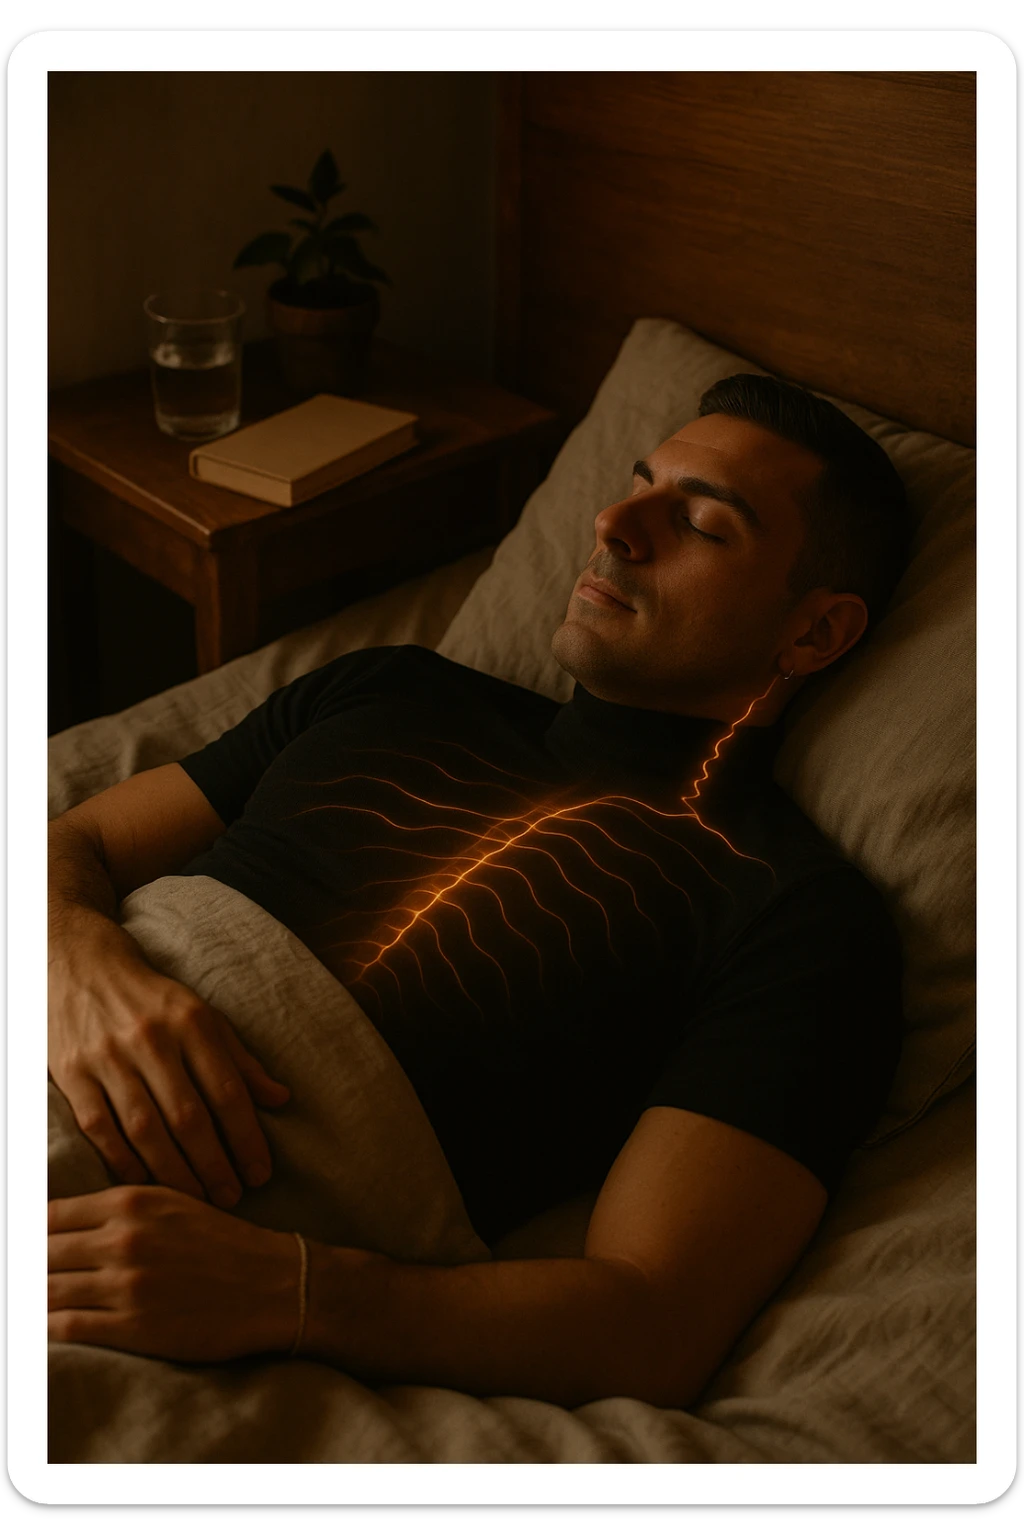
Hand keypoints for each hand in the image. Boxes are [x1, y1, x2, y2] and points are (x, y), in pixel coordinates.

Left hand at [47, 1185, 300, 1361]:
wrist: (273, 1284)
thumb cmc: (223, 1241)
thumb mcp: (171, 1204)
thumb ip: (118, 1210)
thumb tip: (61, 1221)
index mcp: (131, 1203)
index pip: (50, 1214)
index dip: (31, 1231)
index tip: (29, 1243)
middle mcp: (123, 1239)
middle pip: (42, 1252)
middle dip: (32, 1264)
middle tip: (33, 1273)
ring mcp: (126, 1285)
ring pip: (48, 1290)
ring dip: (36, 1296)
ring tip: (35, 1299)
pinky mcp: (133, 1327)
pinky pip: (67, 1327)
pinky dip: (47, 1327)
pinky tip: (47, 1325)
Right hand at [48, 924, 289, 1207]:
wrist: (82, 966)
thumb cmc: (153, 1000)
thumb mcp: (203, 1016)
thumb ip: (241, 1060)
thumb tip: (281, 1100)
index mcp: (191, 1022)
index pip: (227, 1091)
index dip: (247, 1138)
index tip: (261, 1173)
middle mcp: (151, 1039)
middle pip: (188, 1116)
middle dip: (214, 1164)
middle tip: (231, 1198)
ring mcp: (108, 1057)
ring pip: (145, 1128)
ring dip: (174, 1171)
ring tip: (196, 1199)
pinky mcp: (72, 1073)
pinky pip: (100, 1127)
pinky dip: (124, 1160)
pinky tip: (146, 1183)